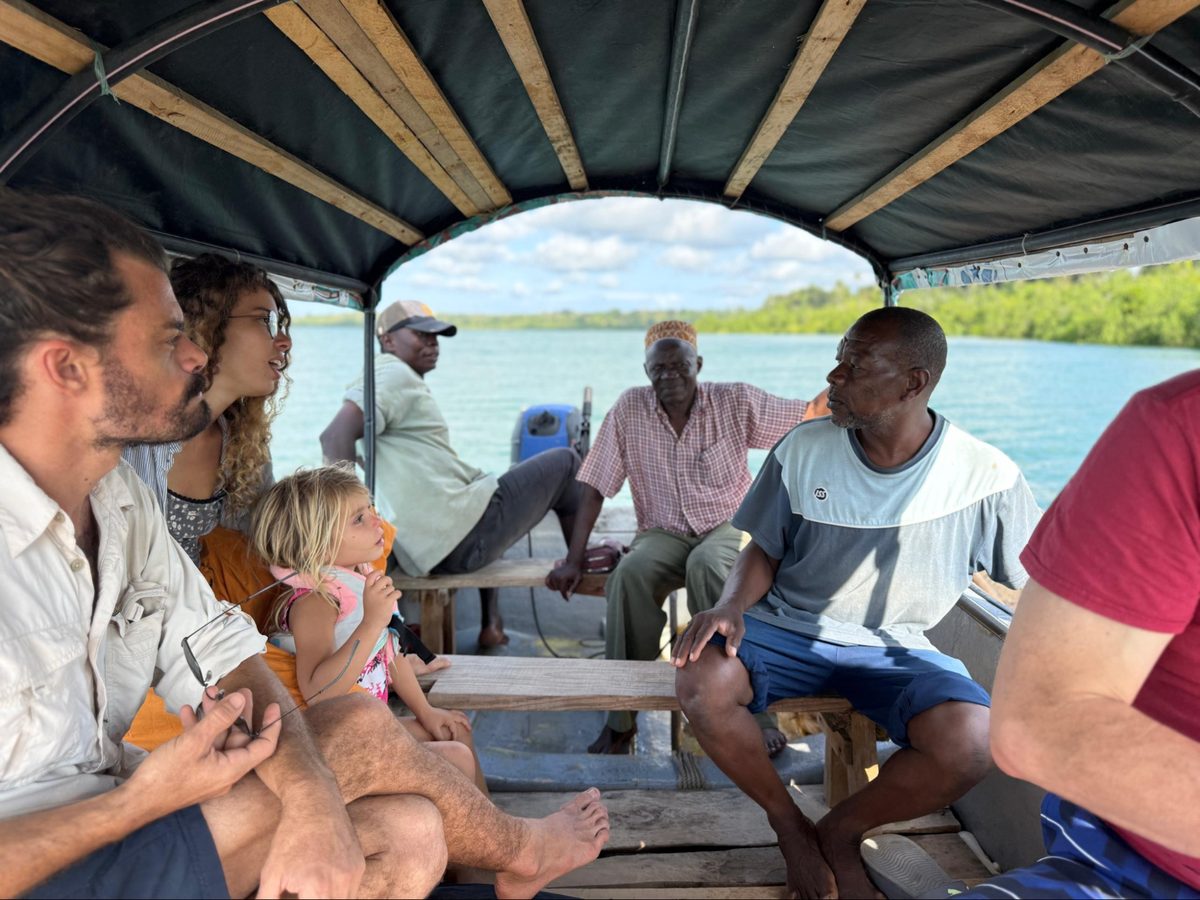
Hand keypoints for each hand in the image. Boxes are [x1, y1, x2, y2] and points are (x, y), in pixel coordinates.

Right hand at [127, 691, 278, 811]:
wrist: (134, 802)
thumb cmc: (166, 776)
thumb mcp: (195, 742)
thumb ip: (220, 718)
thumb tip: (240, 699)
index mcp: (232, 769)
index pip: (264, 746)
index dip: (271, 725)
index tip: (274, 706)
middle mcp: (225, 773)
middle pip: (239, 738)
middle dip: (237, 713)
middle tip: (239, 691)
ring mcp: (209, 772)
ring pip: (218, 739)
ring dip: (214, 717)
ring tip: (209, 694)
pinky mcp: (193, 770)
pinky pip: (202, 746)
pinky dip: (198, 729)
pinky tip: (188, 712)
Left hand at [256, 794, 364, 898]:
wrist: (316, 803)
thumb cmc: (290, 837)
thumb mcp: (270, 874)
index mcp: (317, 889)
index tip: (295, 896)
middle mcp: (340, 883)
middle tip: (302, 893)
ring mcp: (353, 874)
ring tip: (311, 890)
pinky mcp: (359, 866)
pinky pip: (351, 891)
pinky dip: (337, 893)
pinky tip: (323, 881)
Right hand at [362, 569, 400, 627]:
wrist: (372, 623)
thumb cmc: (371, 610)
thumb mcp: (368, 597)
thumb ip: (373, 588)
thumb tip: (384, 578)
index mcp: (367, 590)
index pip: (371, 576)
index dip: (377, 572)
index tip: (381, 572)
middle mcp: (373, 591)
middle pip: (384, 578)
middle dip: (389, 581)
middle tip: (389, 585)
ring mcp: (380, 596)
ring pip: (392, 587)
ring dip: (392, 592)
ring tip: (388, 599)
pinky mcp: (388, 601)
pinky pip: (397, 592)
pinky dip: (398, 595)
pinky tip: (395, 598)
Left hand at [418, 706, 471, 741]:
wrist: (422, 709)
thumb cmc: (427, 719)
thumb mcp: (433, 730)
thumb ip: (439, 737)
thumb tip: (444, 743)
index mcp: (449, 718)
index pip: (454, 730)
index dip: (454, 737)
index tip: (452, 744)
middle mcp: (450, 714)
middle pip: (462, 718)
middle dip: (466, 724)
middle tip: (470, 730)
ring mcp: (447, 712)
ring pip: (459, 714)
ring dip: (463, 718)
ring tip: (466, 721)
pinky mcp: (443, 712)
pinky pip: (454, 713)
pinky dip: (458, 715)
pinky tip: (455, 719)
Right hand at [545, 559, 582, 599]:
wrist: (573, 563)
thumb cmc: (576, 572)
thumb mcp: (578, 580)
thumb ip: (573, 588)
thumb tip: (568, 596)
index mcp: (563, 578)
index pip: (562, 591)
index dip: (565, 596)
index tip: (567, 600)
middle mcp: (556, 576)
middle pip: (557, 589)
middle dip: (562, 590)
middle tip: (568, 587)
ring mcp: (552, 574)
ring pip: (552, 586)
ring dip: (556, 588)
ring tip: (562, 585)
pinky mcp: (551, 572)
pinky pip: (547, 581)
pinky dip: (549, 585)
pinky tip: (554, 586)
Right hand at [671, 606, 744, 667]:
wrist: (727, 608)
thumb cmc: (733, 621)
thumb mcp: (739, 629)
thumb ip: (735, 641)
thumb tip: (731, 654)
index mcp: (712, 620)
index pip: (702, 635)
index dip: (696, 647)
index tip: (692, 659)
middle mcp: (700, 619)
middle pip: (689, 636)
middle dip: (682, 651)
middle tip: (678, 664)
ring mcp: (694, 620)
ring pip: (683, 636)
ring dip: (677, 649)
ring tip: (673, 663)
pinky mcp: (690, 624)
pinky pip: (682, 635)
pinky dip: (677, 646)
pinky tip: (674, 657)